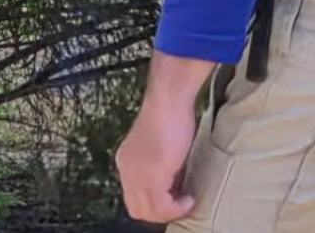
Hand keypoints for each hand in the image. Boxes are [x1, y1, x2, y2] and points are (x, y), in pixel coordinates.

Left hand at [115, 97, 199, 223]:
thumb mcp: (160, 145)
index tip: (174, 199)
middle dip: (161, 213)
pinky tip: (188, 198)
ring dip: (170, 212)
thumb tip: (173, 185)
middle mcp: (126, 169)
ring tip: (186, 202)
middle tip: (181, 206)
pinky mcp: (151, 175)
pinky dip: (176, 208)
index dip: (155, 203)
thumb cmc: (169, 114)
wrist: (169, 100)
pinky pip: (161, 206)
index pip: (134, 196)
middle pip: (137, 208)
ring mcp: (137, 174)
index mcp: (126, 161)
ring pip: (147, 211)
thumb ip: (160, 165)